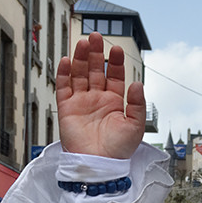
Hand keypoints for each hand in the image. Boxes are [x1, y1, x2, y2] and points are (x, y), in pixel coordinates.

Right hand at [56, 33, 146, 159]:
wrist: (98, 165)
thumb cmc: (118, 151)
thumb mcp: (135, 126)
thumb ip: (137, 104)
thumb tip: (137, 83)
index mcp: (114, 103)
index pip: (115, 76)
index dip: (115, 62)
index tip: (116, 49)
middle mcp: (97, 100)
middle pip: (96, 70)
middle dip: (96, 53)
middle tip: (96, 37)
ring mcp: (81, 103)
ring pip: (80, 74)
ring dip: (81, 58)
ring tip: (83, 43)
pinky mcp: (66, 109)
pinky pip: (63, 87)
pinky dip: (64, 74)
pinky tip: (67, 60)